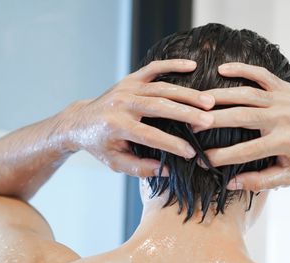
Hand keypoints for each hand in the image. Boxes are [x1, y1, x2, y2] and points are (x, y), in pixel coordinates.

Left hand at [61, 59, 215, 176]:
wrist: (80, 121)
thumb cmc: (100, 146)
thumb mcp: (116, 163)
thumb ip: (141, 168)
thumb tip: (168, 170)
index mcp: (116, 126)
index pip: (150, 136)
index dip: (173, 145)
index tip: (192, 152)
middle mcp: (122, 103)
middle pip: (160, 107)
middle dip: (187, 114)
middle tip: (210, 120)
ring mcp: (126, 88)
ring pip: (162, 88)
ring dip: (187, 94)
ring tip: (209, 101)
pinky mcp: (130, 79)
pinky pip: (154, 69)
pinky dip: (173, 65)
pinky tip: (192, 66)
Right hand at [200, 62, 289, 190]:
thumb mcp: (288, 176)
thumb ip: (259, 181)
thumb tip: (230, 183)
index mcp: (285, 142)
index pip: (246, 151)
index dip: (221, 157)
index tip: (201, 159)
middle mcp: (284, 118)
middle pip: (241, 117)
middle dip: (213, 121)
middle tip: (191, 124)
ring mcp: (284, 99)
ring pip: (247, 94)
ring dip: (220, 95)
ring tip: (199, 100)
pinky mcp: (285, 87)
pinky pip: (260, 74)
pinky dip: (241, 69)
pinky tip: (221, 70)